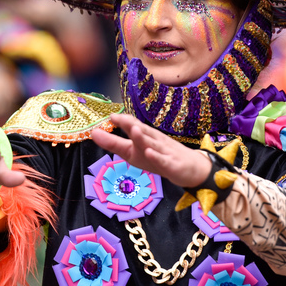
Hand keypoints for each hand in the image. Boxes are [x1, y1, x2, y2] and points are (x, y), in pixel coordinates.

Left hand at [90, 114, 211, 187]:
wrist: (192, 169)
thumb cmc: (159, 157)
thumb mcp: (135, 151)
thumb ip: (115, 143)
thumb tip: (94, 133)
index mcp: (145, 137)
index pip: (133, 126)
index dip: (123, 121)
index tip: (110, 116)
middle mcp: (154, 141)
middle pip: (142, 131)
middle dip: (130, 125)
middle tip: (118, 117)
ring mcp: (164, 152)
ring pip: (152, 144)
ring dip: (143, 137)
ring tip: (133, 130)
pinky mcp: (172, 165)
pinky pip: (164, 160)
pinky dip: (157, 156)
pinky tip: (149, 152)